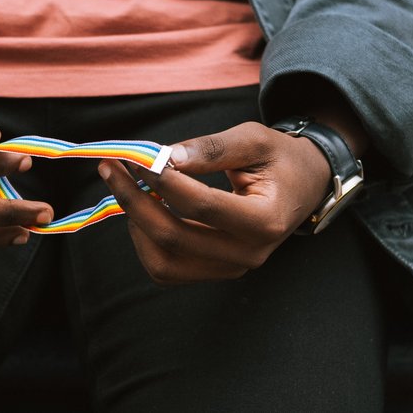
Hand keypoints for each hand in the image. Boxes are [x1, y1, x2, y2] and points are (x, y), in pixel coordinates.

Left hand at [97, 121, 331, 284]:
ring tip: (125, 186)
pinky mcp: (213, 272)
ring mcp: (230, 268)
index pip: (203, 205)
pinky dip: (144, 240)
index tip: (137, 157)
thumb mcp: (254, 140)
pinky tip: (142, 208)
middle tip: (111, 167)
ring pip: (163, 261)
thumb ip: (211, 148)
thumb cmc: (278, 159)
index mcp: (265, 220)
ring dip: (135, 222)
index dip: (164, 181)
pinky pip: (165, 268)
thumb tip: (165, 157)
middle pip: (175, 237)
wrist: (301, 187)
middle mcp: (248, 254)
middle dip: (134, 200)